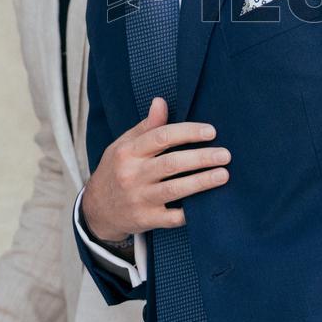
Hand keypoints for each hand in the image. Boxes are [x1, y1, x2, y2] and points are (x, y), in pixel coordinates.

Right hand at [82, 97, 229, 241]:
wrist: (96, 209)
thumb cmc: (116, 170)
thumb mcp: (123, 145)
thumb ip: (146, 126)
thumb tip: (161, 102)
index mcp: (128, 152)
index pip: (162, 137)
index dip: (188, 132)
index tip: (211, 131)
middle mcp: (132, 175)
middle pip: (171, 163)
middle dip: (201, 157)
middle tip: (225, 154)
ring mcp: (139, 199)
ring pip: (175, 189)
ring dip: (202, 182)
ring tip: (223, 175)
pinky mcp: (146, 220)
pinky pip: (172, 217)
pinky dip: (190, 212)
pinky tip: (208, 205)